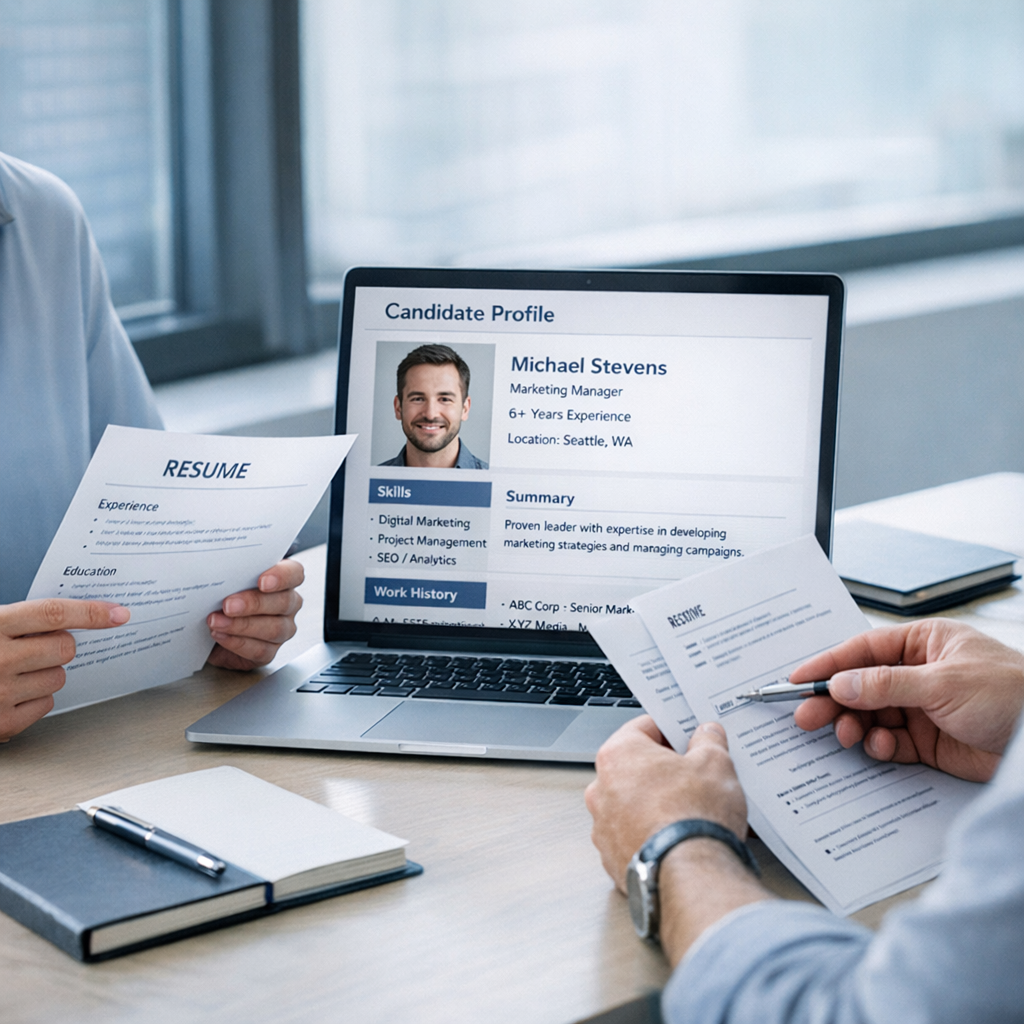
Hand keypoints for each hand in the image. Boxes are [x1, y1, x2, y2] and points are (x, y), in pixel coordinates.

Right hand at [0, 599, 130, 740]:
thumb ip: (19, 621)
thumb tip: (71, 618)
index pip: (53, 614)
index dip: (91, 613)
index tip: (119, 614)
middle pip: (65, 648)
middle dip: (59, 646)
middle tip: (35, 647)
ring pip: (59, 678)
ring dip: (45, 673)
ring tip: (12, 672)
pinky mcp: (1, 725)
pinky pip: (46, 705)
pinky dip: (35, 699)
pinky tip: (9, 694)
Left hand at [206, 559, 303, 670]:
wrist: (207, 627)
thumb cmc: (221, 596)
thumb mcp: (225, 579)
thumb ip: (228, 571)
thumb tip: (214, 566)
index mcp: (283, 580)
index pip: (294, 574)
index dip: (282, 577)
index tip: (262, 581)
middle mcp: (287, 604)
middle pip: (283, 602)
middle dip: (253, 603)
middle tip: (228, 604)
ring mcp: (282, 629)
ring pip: (273, 629)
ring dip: (241, 625)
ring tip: (216, 621)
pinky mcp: (269, 651)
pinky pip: (260, 650)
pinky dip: (237, 643)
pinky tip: (220, 635)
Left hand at [585, 715, 769, 964]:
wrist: (690, 878)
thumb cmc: (694, 817)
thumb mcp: (715, 763)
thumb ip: (708, 741)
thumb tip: (707, 734)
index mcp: (618, 755)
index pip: (644, 727)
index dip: (671, 730)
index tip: (688, 736)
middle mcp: (601, 789)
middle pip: (635, 766)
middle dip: (663, 769)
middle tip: (694, 774)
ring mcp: (603, 826)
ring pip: (631, 803)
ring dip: (655, 803)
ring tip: (690, 809)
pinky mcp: (611, 858)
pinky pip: (632, 835)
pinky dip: (651, 834)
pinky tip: (678, 837)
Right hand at [790, 619, 1023, 781]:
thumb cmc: (1013, 694)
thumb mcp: (944, 683)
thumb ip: (887, 684)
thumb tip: (840, 683)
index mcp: (925, 643)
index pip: (864, 650)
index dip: (829, 664)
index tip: (798, 679)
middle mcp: (920, 674)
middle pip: (861, 685)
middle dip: (834, 701)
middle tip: (807, 717)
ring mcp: (924, 709)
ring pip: (871, 716)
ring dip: (854, 727)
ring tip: (846, 736)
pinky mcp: (930, 743)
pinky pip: (890, 743)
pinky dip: (879, 748)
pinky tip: (882, 749)